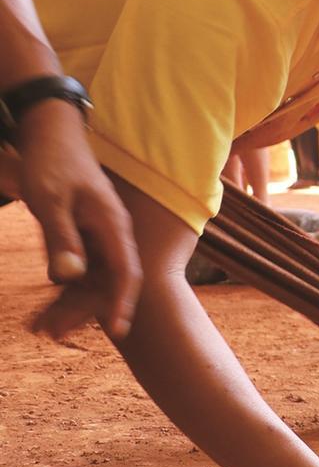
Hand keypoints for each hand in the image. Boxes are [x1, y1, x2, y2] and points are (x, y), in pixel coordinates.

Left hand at [14, 99, 141, 337]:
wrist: (51, 133)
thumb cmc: (52, 164)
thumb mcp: (51, 202)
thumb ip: (62, 239)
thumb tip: (71, 278)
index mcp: (113, 225)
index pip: (127, 272)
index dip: (122, 303)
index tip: (116, 330)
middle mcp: (113, 232)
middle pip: (111, 281)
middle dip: (87, 311)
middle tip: (56, 333)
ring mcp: (100, 233)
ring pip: (94, 277)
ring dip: (72, 303)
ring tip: (44, 326)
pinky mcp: (85, 233)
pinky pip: (81, 266)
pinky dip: (65, 287)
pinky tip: (44, 303)